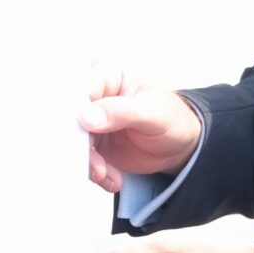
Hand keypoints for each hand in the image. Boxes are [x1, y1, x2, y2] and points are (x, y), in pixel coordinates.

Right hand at [81, 59, 202, 192]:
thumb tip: (87, 117)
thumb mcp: (152, 112)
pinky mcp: (93, 144)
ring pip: (75, 141)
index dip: (77, 109)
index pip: (81, 86)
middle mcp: (96, 96)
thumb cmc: (172, 118)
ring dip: (89, 163)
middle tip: (95, 163)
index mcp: (109, 74)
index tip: (83, 129)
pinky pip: (84, 159)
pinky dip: (96, 173)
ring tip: (107, 174)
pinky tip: (113, 178)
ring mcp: (92, 121)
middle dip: (82, 144)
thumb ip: (120, 111)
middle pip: (72, 117)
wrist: (180, 146)